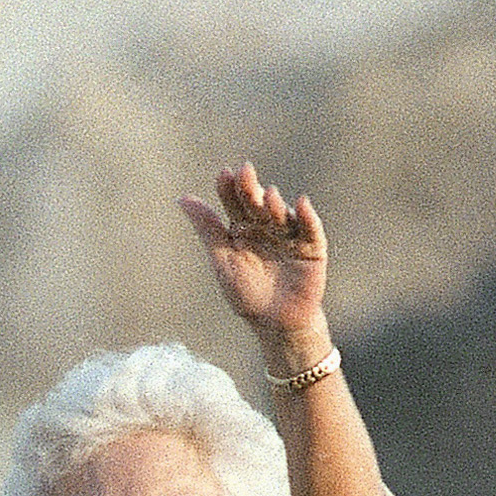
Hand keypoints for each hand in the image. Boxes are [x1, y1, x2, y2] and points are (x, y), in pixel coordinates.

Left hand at [182, 163, 328, 361]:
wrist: (275, 323)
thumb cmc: (246, 294)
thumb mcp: (222, 260)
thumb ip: (207, 229)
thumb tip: (182, 198)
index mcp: (244, 229)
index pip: (235, 203)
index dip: (230, 189)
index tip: (224, 174)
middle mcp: (267, 228)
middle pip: (258, 204)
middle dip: (251, 189)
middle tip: (244, 172)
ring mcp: (290, 236)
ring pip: (282, 214)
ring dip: (275, 204)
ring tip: (267, 196)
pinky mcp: (312, 248)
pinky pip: (311, 229)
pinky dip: (308, 216)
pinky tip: (301, 203)